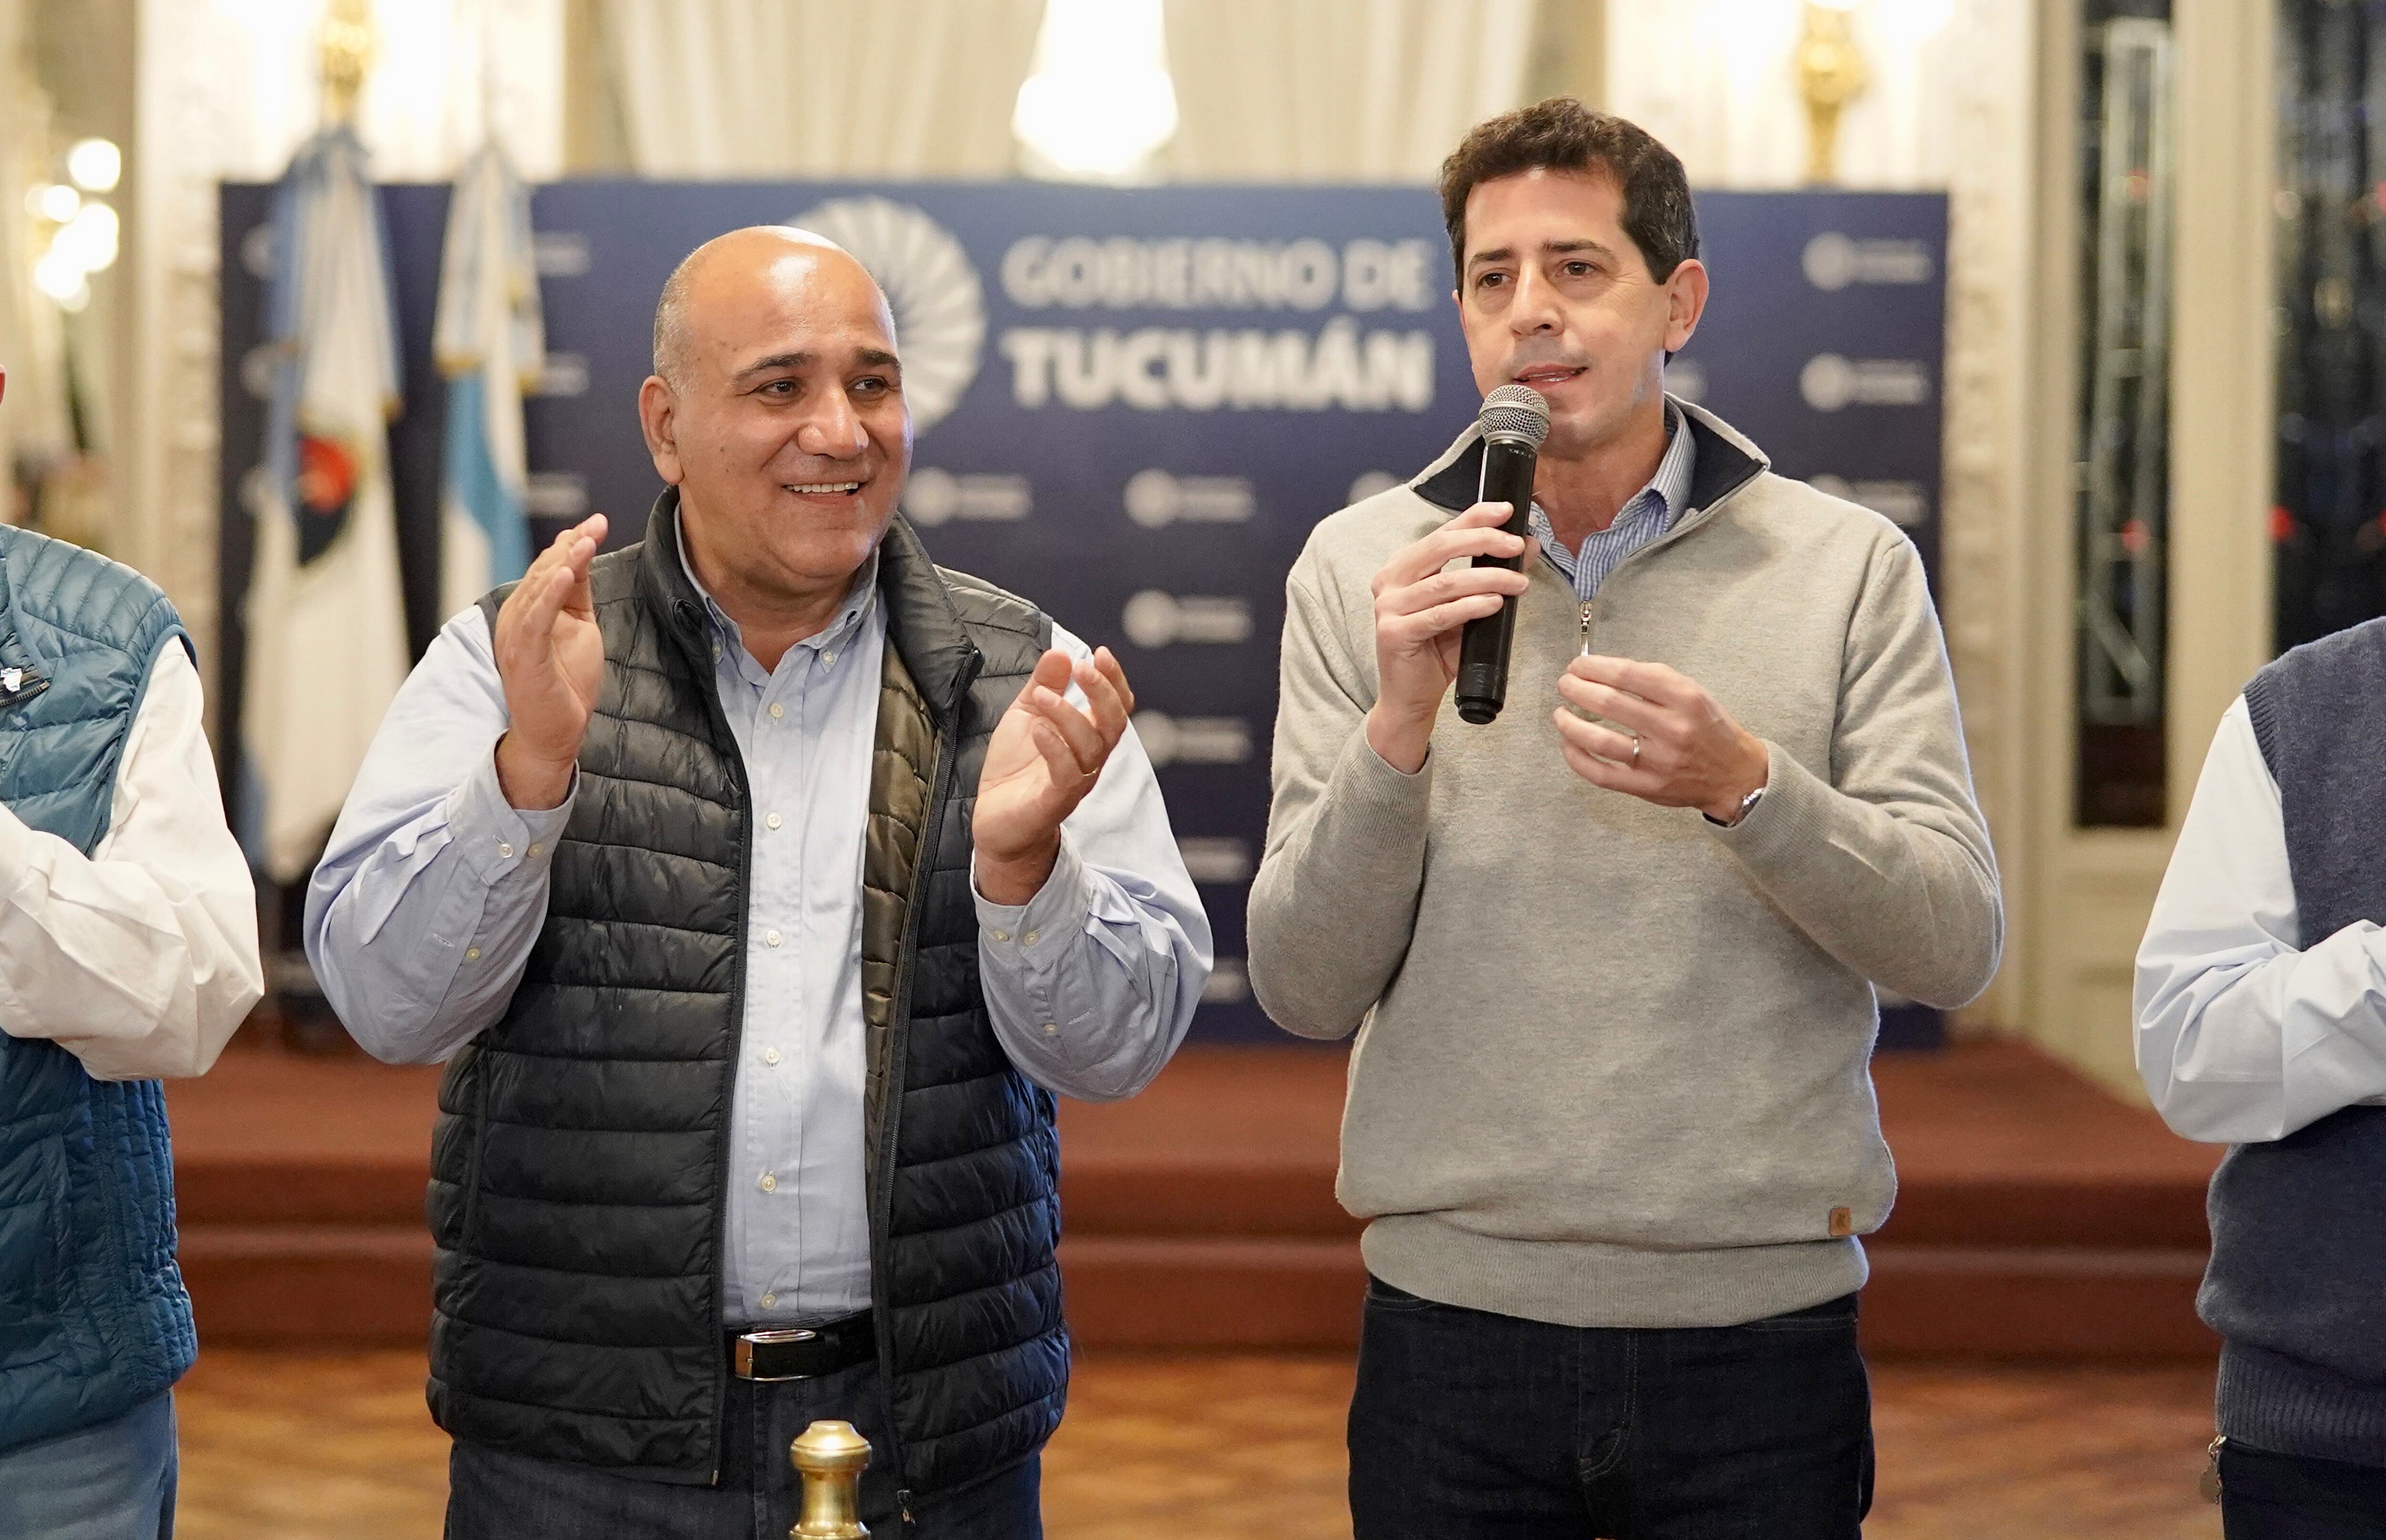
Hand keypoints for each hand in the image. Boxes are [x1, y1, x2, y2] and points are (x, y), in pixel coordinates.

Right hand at [492, 515, 607, 809]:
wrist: (555, 733)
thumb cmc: (566, 683)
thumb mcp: (579, 628)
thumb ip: (578, 594)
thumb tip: (582, 557)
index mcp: (529, 610)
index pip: (549, 569)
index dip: (572, 544)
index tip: (597, 522)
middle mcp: (517, 618)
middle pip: (543, 572)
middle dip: (571, 546)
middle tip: (597, 524)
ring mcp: (517, 636)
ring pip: (538, 589)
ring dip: (563, 562)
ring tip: (586, 540)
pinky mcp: (523, 655)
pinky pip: (535, 618)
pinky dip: (549, 594)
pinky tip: (567, 574)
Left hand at [973, 646, 1135, 904]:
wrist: (995, 819)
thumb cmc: (1015, 768)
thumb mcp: (1026, 715)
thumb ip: (1043, 685)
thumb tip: (1059, 652)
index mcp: (1088, 736)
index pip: (1117, 706)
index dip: (1114, 680)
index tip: (1101, 653)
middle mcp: (1090, 759)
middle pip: (1115, 724)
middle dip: (1103, 692)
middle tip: (1083, 668)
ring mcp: (1076, 782)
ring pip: (1091, 746)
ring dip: (1069, 715)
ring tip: (1042, 695)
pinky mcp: (1055, 801)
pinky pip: (1067, 773)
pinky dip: (1055, 746)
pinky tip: (1038, 729)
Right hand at [1365, 501, 1530, 772]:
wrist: (1410, 698)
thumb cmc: (1437, 652)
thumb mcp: (1468, 608)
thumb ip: (1490, 577)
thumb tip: (1528, 546)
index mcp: (1403, 568)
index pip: (1441, 532)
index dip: (1474, 517)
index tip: (1506, 509)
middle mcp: (1390, 582)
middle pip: (1440, 547)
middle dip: (1484, 541)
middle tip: (1516, 545)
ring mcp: (1388, 608)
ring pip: (1445, 582)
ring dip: (1488, 578)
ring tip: (1517, 581)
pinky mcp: (1394, 633)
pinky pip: (1439, 615)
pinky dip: (1471, 607)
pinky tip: (1495, 603)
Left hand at [1552, 654, 1769, 822]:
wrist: (1734, 774)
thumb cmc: (1708, 729)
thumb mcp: (1693, 693)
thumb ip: (1653, 681)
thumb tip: (1602, 672)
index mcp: (1685, 698)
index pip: (1628, 674)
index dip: (1594, 667)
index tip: (1578, 665)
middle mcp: (1672, 728)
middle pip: (1609, 702)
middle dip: (1577, 689)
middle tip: (1565, 684)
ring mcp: (1658, 761)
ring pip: (1599, 739)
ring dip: (1571, 723)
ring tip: (1560, 713)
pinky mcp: (1646, 787)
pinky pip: (1600, 773)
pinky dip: (1577, 757)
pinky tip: (1568, 743)